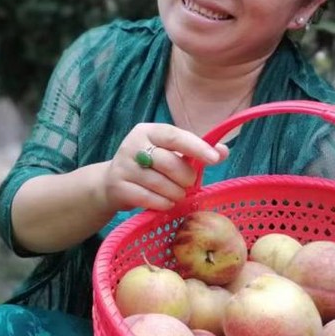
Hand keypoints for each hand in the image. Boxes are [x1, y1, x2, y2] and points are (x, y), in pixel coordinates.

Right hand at [103, 122, 228, 212]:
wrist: (111, 183)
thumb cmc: (149, 166)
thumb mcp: (169, 153)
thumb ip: (195, 151)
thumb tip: (224, 151)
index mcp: (147, 131)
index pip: (174, 135)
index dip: (195, 147)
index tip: (214, 158)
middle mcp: (133, 145)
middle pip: (169, 163)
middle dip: (186, 178)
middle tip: (188, 184)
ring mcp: (123, 167)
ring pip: (161, 184)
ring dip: (176, 194)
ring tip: (176, 194)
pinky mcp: (119, 188)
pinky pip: (150, 199)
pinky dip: (163, 204)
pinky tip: (165, 202)